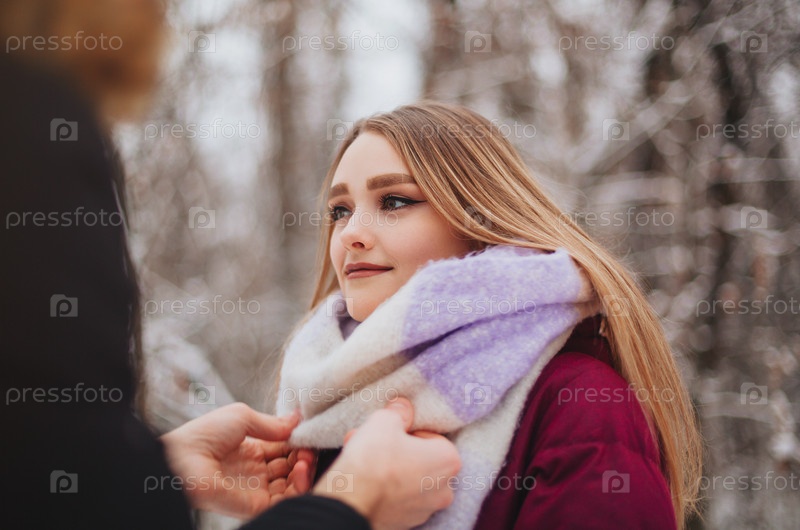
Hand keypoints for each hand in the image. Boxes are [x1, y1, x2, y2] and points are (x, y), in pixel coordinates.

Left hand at [160, 403, 310, 518]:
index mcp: (252, 451)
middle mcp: (256, 472)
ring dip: (305, 471)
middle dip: (305, 457)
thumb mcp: (242, 417)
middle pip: (292, 468)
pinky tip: (300, 469)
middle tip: (308, 448)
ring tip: (304, 459)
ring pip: (293, 486)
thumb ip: (272, 423)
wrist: (181, 458)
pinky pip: (285, 502)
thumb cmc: (204, 435)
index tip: (308, 435)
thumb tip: (298, 419)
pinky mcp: (255, 505)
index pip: (285, 450)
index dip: (298, 443)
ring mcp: (256, 490)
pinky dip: (299, 487)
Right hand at [314, 398, 460, 529]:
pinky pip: (398, 499)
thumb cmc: (374, 460)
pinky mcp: (405, 523)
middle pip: (421, 460)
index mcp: (448, 461)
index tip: (393, 431)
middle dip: (398, 450)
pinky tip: (365, 478)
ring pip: (408, 480)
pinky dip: (385, 489)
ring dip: (390, 468)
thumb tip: (402, 407)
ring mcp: (425, 510)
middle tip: (374, 441)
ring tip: (364, 458)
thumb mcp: (385, 421)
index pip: (432, 437)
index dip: (410, 431)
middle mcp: (444, 490)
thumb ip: (398, 412)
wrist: (351, 502)